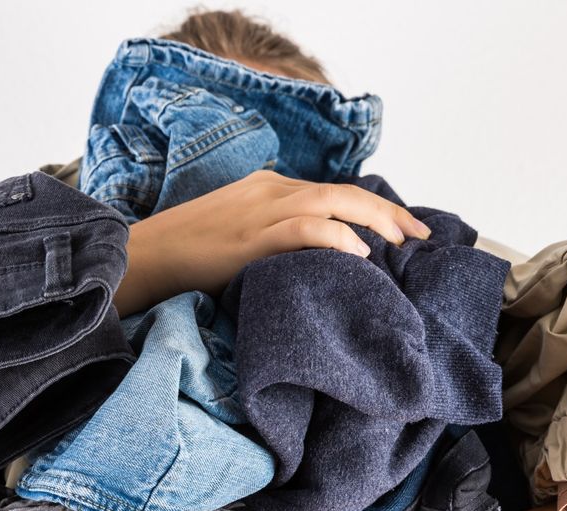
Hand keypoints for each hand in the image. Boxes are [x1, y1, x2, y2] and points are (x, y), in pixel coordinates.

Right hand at [113, 170, 431, 314]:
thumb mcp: (239, 235)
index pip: (334, 191)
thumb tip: (316, 267)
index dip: (375, 209)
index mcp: (269, 188)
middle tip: (421, 237)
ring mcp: (261, 209)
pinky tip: (360, 256)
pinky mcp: (251, 235)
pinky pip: (306, 228)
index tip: (405, 229)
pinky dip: (338, 239)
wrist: (145, 256)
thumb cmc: (189, 255)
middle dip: (389, 214)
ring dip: (375, 223)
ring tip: (401, 245)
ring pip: (334, 204)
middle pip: (345, 193)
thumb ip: (276, 240)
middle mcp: (271, 190)